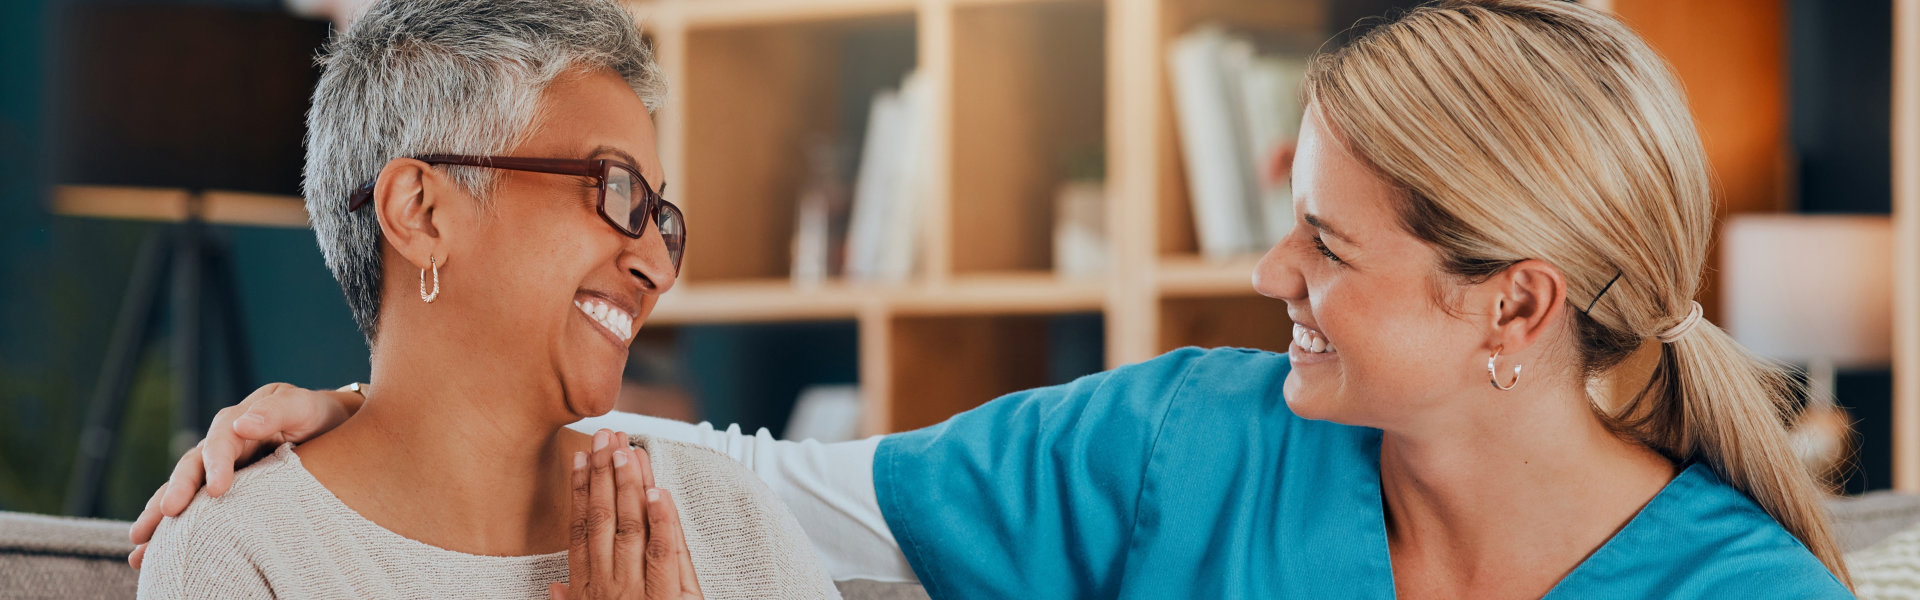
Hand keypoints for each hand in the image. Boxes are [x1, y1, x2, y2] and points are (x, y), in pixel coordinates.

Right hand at [127, 382, 363, 567]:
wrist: (328, 428)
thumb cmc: (315, 416)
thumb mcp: (302, 405)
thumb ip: (277, 411)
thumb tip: (243, 424)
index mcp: (238, 423)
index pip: (221, 441)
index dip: (217, 463)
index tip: (218, 489)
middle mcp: (221, 447)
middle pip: (190, 467)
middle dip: (175, 491)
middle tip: (166, 515)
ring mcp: (219, 470)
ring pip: (184, 492)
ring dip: (159, 515)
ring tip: (139, 544)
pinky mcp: (225, 493)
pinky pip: (195, 509)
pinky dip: (172, 530)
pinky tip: (150, 554)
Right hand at [550, 429, 702, 599]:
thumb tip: (555, 586)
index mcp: (589, 587)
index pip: (581, 528)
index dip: (580, 489)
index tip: (582, 458)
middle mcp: (609, 584)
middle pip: (603, 517)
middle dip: (603, 473)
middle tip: (605, 438)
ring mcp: (637, 590)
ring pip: (632, 526)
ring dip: (628, 485)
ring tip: (626, 451)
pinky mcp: (667, 598)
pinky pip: (665, 552)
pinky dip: (662, 520)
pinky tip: (658, 491)